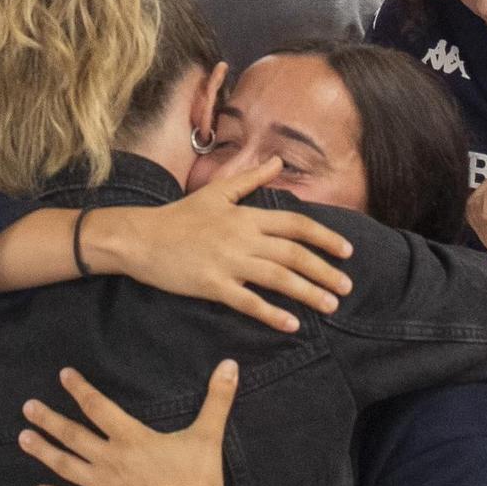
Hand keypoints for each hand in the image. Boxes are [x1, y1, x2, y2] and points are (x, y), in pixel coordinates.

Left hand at [18, 361, 236, 485]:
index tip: (64, 376)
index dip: (80, 390)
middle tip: (27, 407)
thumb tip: (230, 365)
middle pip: (72, 435)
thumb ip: (217, 399)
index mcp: (132, 439)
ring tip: (23, 438)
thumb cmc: (198, 484)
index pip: (99, 407)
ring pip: (65, 465)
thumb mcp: (208, 437)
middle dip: (48, 419)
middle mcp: (110, 460)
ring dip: (42, 451)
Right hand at [89, 158, 353, 332]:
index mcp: (246, 215)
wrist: (140, 238)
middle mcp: (242, 237)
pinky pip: (248, 302)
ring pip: (278, 278)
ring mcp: (227, 262)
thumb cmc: (179, 216)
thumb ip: (251, 178)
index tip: (347, 251)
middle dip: (325, 271)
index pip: (296, 225)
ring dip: (308, 293)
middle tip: (347, 288)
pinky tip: (292, 324)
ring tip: (331, 306)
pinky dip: (271, 313)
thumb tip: (278, 161)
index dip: (325, 238)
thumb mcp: (216, 191)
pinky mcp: (211, 285)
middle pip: (293, 254)